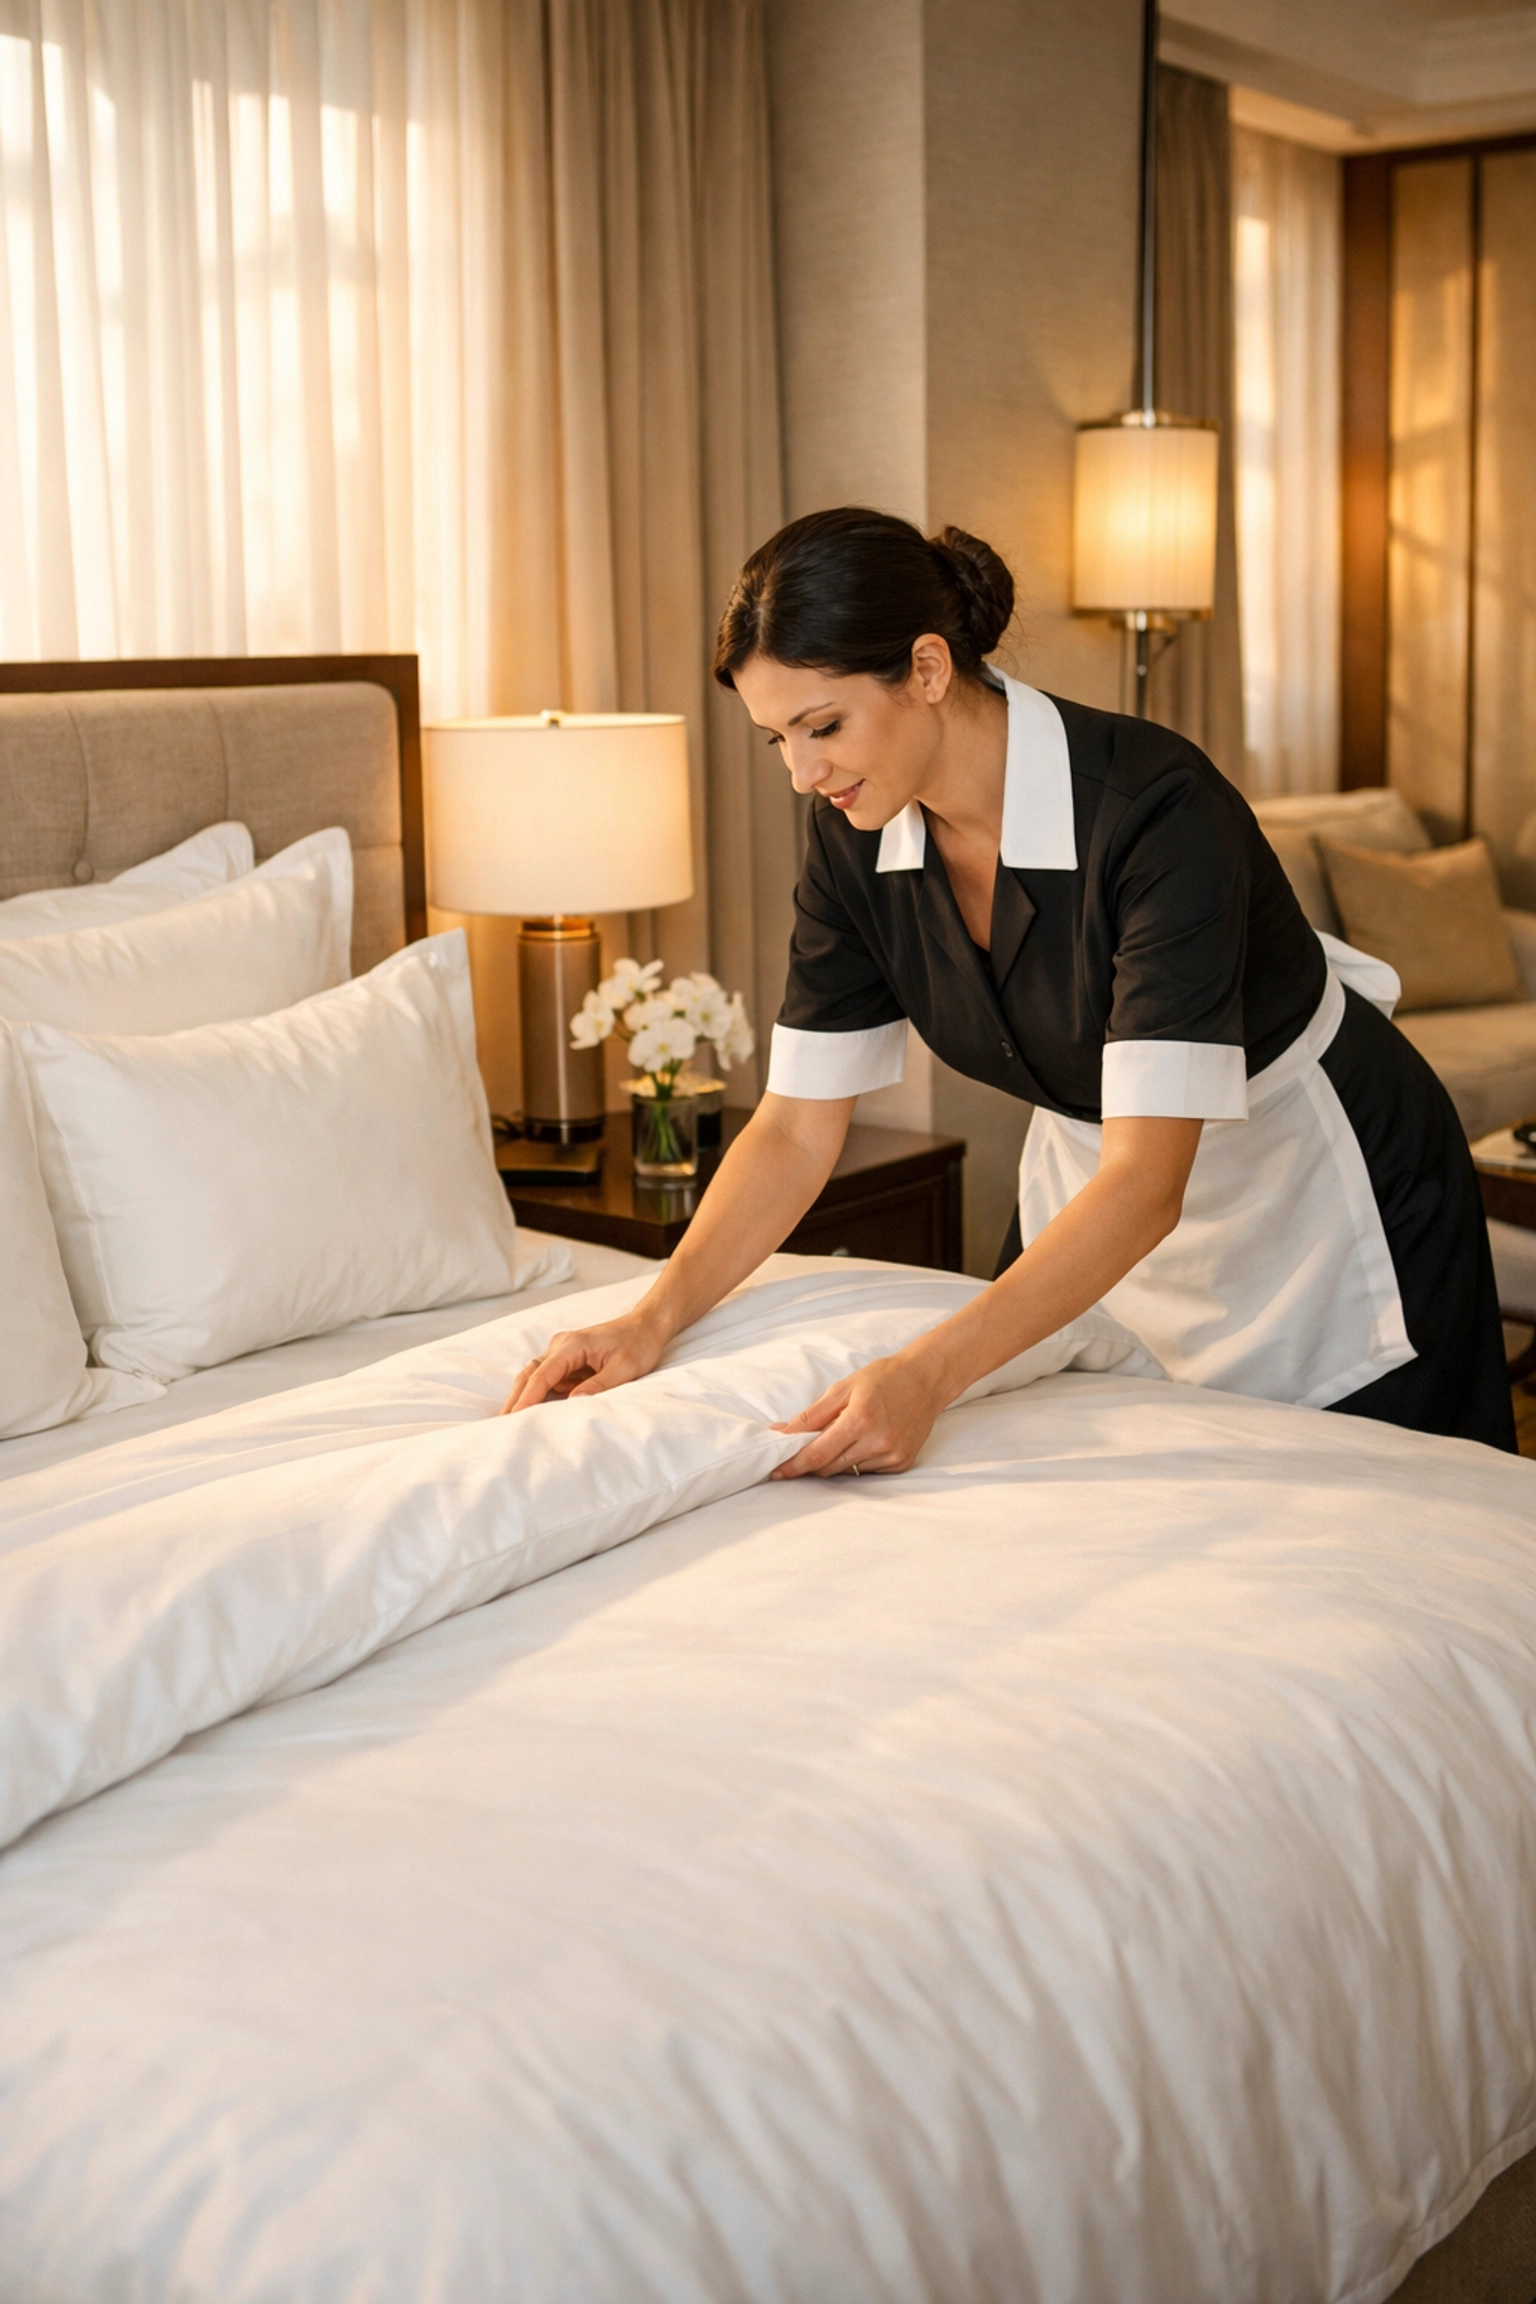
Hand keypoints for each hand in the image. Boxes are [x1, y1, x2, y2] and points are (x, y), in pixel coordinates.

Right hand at [502, 1307, 669, 1412]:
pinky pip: (548, 1378)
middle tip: (500, 1424)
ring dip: (523, 1396)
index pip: (543, 1374)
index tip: (514, 1417)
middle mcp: (561, 1346)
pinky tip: (530, 1411)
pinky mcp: (567, 1359)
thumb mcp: (625, 1368)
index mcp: (573, 1345)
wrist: (646, 1326)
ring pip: (535, 1375)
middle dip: (515, 1398)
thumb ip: (600, 1385)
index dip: (528, 1397)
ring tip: (508, 1421)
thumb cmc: (639, 1344)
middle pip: (530, 1373)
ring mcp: (562, 1351)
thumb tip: (574, 1403)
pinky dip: (537, 1393)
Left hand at [769, 1353, 941, 1479]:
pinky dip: (858, 1461)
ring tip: (845, 1436)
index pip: (817, 1455)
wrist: (926, 1379)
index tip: (776, 1472)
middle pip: (829, 1468)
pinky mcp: (902, 1463)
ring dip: (836, 1461)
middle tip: (803, 1450)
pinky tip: (866, 1442)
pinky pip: (868, 1472)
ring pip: (848, 1472)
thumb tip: (780, 1433)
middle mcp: (877, 1442)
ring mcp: (892, 1455)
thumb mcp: (842, 1388)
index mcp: (858, 1420)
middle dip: (811, 1463)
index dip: (793, 1466)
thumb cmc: (882, 1378)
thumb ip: (810, 1416)